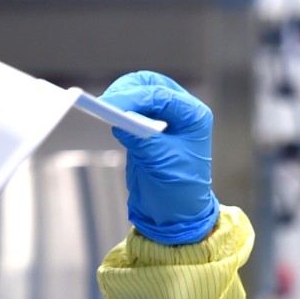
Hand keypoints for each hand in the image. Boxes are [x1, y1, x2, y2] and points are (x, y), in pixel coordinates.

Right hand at [98, 71, 219, 244]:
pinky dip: (119, 109)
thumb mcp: (162, 165)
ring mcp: (164, 116)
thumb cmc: (179, 191)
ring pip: (139, 92)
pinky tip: (110, 116)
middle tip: (105, 103)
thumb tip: (120, 121)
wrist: (175, 213)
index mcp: (194, 116)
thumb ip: (144, 142)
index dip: (135, 97)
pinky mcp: (147, 125)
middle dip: (127, 91)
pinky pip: (131, 108)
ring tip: (105, 109)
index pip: (162, 96)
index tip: (111, 105)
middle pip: (150, 85)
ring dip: (122, 97)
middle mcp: (181, 111)